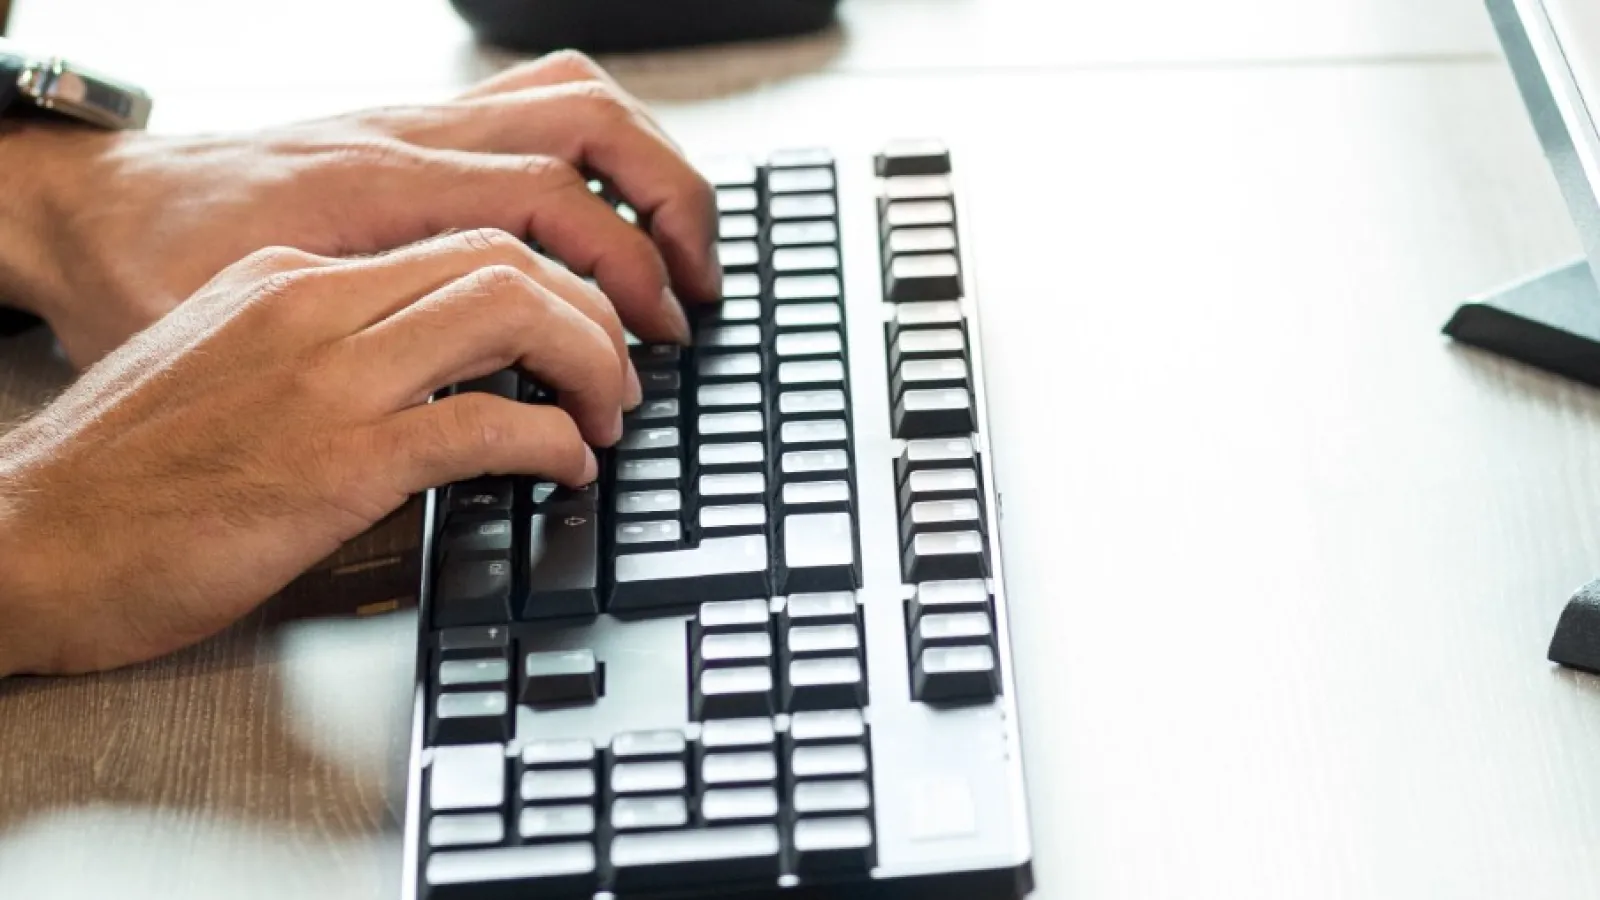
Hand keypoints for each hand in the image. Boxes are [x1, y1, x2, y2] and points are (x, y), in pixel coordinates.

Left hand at [0, 51, 717, 366]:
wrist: (90, 211)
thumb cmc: (151, 276)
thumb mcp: (255, 339)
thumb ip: (380, 368)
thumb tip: (498, 427)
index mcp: (380, 186)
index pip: (551, 206)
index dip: (620, 284)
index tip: (642, 358)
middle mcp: (410, 137)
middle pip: (589, 125)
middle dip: (668, 209)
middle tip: (694, 297)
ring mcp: (415, 123)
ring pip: (571, 98)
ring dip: (646, 170)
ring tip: (674, 254)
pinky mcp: (412, 132)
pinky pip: (532, 110)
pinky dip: (597, 159)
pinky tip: (605, 223)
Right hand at [0, 230, 627, 675]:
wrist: (26, 542)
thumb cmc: (123, 478)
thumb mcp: (228, 371)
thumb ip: (325, 354)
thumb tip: (435, 382)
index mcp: (291, 277)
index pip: (459, 240)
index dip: (549, 284)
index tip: (580, 334)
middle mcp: (315, 303)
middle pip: (505, 258)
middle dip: (591, 314)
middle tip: (618, 377)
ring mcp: (327, 378)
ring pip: (511, 313)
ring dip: (590, 364)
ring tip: (609, 417)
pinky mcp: (337, 461)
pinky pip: (485, 424)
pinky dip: (551, 442)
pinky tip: (564, 468)